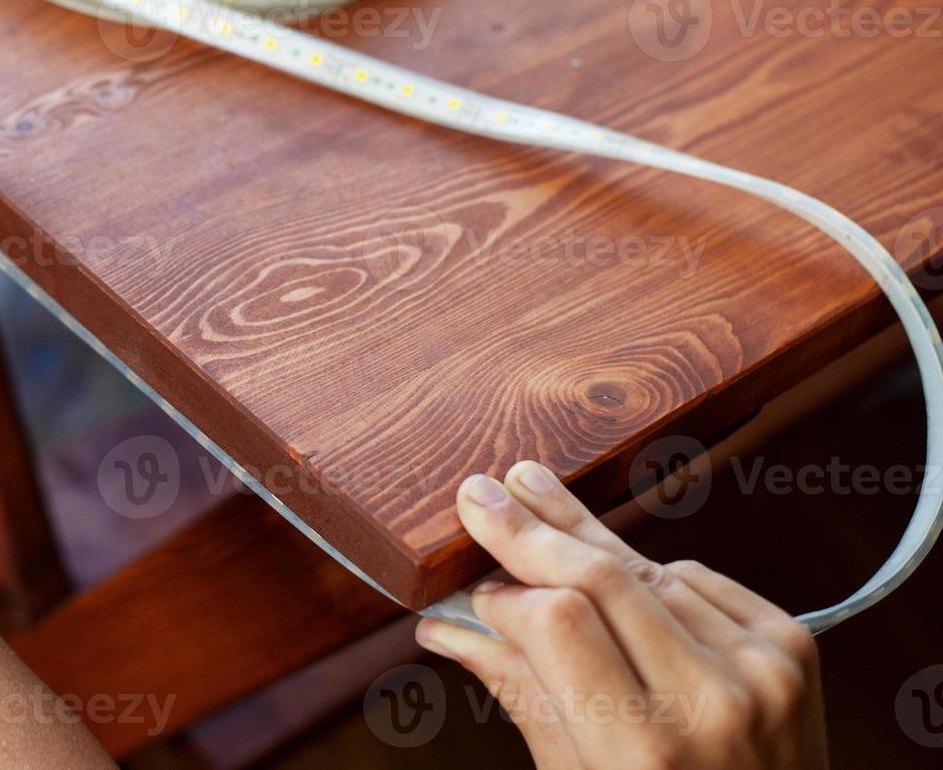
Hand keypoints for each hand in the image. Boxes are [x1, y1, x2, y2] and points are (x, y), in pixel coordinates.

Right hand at [416, 462, 827, 768]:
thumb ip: (519, 690)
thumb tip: (445, 626)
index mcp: (644, 751)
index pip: (558, 621)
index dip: (506, 593)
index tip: (474, 588)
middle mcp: (712, 702)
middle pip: (603, 575)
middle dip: (531, 529)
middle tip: (481, 492)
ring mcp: (761, 667)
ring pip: (647, 566)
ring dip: (584, 540)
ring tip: (537, 503)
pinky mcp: (792, 643)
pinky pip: (696, 576)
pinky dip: (650, 574)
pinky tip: (618, 575)